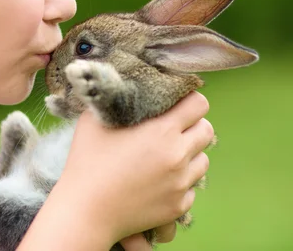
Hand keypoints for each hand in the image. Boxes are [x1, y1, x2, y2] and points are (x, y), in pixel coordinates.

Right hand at [57, 91, 214, 245]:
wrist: (85, 212)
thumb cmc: (86, 162)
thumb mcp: (94, 118)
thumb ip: (114, 97)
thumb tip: (122, 81)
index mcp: (162, 130)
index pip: (198, 104)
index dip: (188, 101)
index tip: (175, 105)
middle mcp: (178, 154)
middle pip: (207, 130)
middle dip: (192, 126)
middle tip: (172, 130)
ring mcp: (180, 183)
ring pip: (203, 160)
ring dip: (189, 155)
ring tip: (166, 157)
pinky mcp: (178, 206)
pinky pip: (192, 188)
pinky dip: (180, 183)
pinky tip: (159, 182)